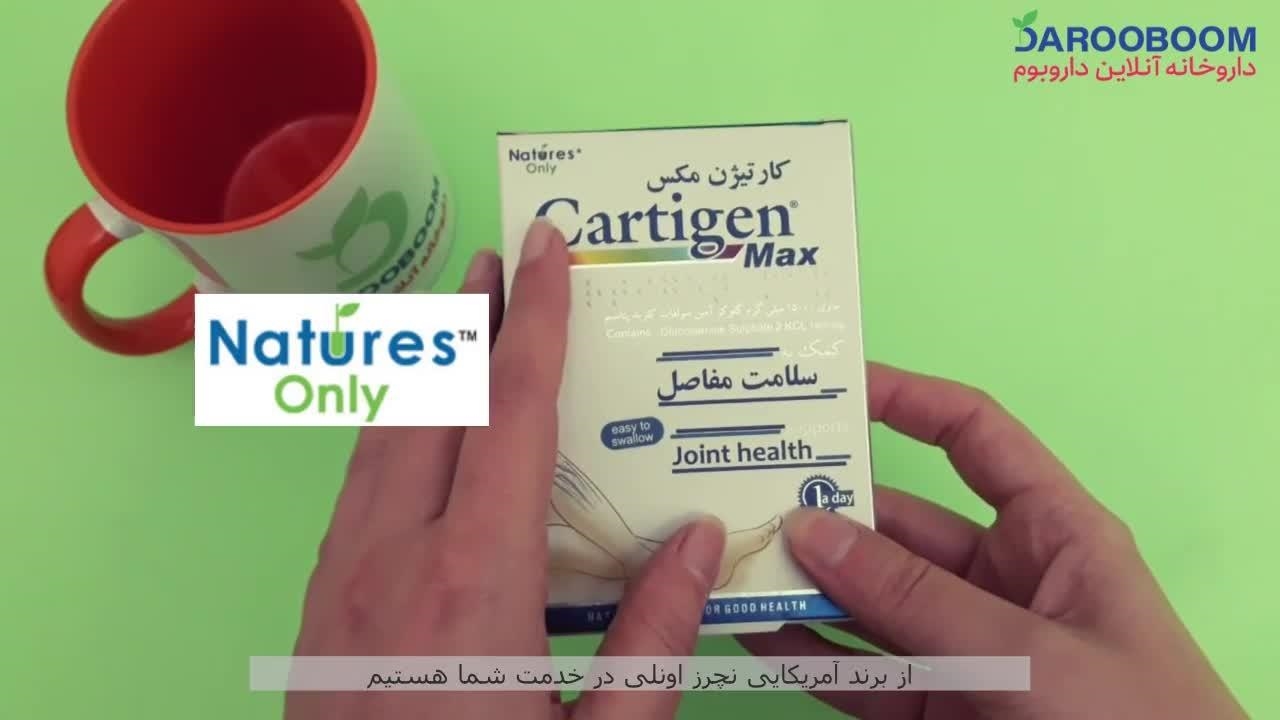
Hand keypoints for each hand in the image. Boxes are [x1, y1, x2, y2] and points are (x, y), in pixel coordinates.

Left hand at [285, 220, 727, 719]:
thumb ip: (649, 638)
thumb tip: (694, 541)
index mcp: (476, 581)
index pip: (512, 414)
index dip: (535, 322)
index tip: (545, 248)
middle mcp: (394, 558)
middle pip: (430, 400)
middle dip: (465, 317)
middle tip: (499, 257)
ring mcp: (340, 582)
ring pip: (379, 437)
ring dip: (423, 368)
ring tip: (457, 320)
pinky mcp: (315, 613)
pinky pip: (355, 490)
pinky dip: (391, 433)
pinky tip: (414, 437)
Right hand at [738, 362, 1247, 718]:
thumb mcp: (1028, 652)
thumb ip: (916, 598)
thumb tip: (810, 531)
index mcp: (1053, 533)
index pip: (974, 438)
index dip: (907, 401)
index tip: (831, 388)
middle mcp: (1003, 580)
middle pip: (900, 523)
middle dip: (827, 508)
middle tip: (744, 491)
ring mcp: (966, 648)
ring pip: (870, 600)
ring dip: (808, 584)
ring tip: (734, 561)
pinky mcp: (938, 709)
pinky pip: (863, 672)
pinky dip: (812, 654)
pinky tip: (760, 635)